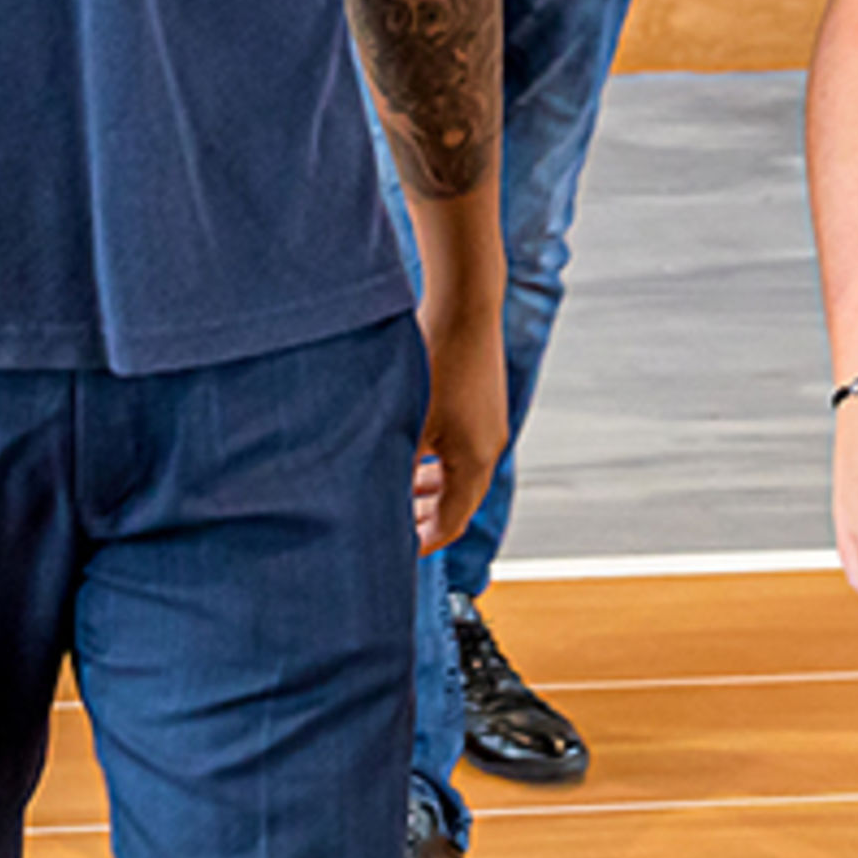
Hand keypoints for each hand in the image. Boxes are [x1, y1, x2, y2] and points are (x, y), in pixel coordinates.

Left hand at [416, 282, 507, 555]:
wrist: (465, 304)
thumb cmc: (435, 360)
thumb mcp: (406, 421)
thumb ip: (392, 466)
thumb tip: (368, 500)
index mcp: (474, 463)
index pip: (450, 523)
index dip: (421, 542)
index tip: (394, 554)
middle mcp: (488, 448)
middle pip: (456, 502)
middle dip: (423, 518)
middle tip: (389, 528)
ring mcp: (488, 426)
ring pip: (458, 475)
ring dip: (429, 489)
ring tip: (395, 492)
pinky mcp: (482, 404)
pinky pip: (461, 449)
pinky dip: (437, 461)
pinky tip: (411, 451)